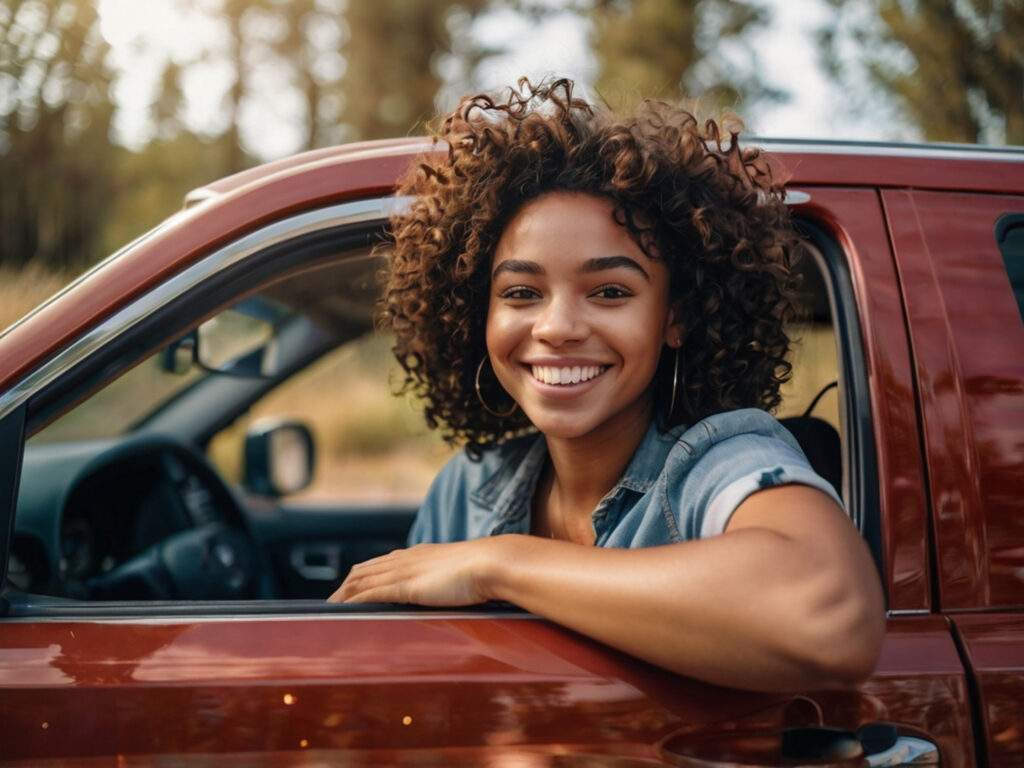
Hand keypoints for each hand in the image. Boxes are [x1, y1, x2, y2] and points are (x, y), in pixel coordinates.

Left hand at [327, 538, 503, 605]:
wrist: (492, 563)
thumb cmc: (485, 570)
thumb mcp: (461, 573)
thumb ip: (449, 580)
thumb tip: (453, 590)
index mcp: (419, 554)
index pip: (381, 563)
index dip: (363, 575)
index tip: (352, 588)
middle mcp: (406, 559)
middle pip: (363, 570)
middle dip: (345, 586)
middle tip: (331, 602)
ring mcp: (404, 571)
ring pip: (361, 581)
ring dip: (342, 595)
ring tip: (329, 609)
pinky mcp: (405, 586)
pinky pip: (370, 593)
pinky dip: (352, 602)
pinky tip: (342, 610)